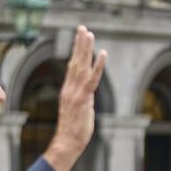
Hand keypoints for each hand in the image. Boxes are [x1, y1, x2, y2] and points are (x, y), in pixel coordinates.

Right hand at [43, 26, 106, 170]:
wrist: (67, 142)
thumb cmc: (74, 131)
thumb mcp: (80, 112)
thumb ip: (85, 100)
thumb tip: (90, 95)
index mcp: (68, 90)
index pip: (71, 67)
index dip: (76, 52)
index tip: (79, 39)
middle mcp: (70, 88)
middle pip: (75, 61)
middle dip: (79, 44)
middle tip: (82, 28)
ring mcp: (76, 93)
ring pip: (81, 66)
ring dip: (86, 49)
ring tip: (89, 34)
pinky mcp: (83, 99)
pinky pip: (92, 79)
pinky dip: (98, 65)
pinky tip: (102, 54)